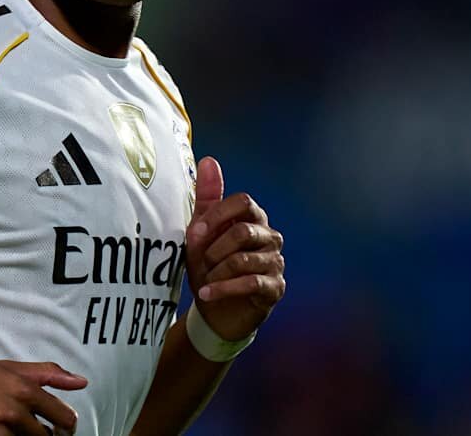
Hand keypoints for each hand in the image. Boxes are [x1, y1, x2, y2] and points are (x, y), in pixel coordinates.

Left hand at [184, 156, 285, 341]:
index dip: (217, 216)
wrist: (216, 310)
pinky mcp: (276, 287)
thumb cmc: (210, 266)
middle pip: (243, 231)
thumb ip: (207, 197)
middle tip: (201, 261)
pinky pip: (251, 282)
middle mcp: (270, 236)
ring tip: (204, 281)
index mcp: (254, 218)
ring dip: (216, 272)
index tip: (195, 233)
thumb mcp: (202, 232)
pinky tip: (207, 294)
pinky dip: (224, 289)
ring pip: (244, 259)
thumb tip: (208, 160)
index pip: (243, 202)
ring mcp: (275, 262)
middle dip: (215, 248)